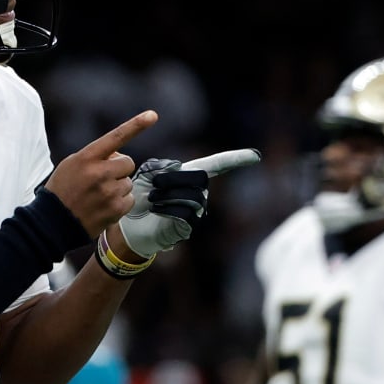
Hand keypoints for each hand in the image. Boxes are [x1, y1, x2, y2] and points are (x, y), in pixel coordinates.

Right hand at [43, 111, 157, 236]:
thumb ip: (96, 156)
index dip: (136, 125)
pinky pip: (130, 200)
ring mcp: (109, 192)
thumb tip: (120, 156)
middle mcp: (99, 173)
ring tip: (98, 196)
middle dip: (119, 169)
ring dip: (118, 187)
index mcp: (87, 157)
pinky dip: (120, 203)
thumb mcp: (72, 164)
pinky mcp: (115, 209)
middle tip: (102, 179)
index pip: (116, 137)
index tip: (152, 115)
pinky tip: (103, 206)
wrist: (53, 222)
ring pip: (128, 183)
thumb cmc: (63, 190)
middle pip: (128, 162)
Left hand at [119, 148, 260, 256]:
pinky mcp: (188, 226)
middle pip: (201, 177)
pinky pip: (185, 212)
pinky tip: (156, 210)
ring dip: (167, 195)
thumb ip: (160, 166)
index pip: (216, 164)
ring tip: (152, 200)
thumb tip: (178, 166)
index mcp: (190, 175)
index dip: (235, 159)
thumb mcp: (146, 175)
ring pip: (193, 196)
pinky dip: (166, 209)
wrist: (128, 224)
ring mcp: (196, 210)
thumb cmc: (138, 196)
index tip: (255, 156)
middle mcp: (198, 192)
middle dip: (174, 178)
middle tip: (154, 185)